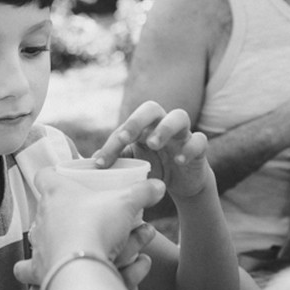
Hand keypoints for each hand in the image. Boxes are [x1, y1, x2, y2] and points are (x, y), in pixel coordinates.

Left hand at [13, 168, 165, 289]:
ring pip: (51, 240)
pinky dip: (30, 270)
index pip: (46, 174)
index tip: (62, 175)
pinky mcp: (37, 270)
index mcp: (57, 193)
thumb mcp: (125, 203)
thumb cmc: (98, 227)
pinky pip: (27, 269)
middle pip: (54, 210)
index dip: (53, 173)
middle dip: (82, 219)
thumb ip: (142, 192)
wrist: (81, 267)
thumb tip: (159, 185)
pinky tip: (36, 267)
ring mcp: (38, 244)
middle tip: (106, 224)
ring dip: (76, 245)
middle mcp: (42, 218)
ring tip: (104, 252)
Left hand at [93, 101, 212, 200]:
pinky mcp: (199, 147)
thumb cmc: (154, 167)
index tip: (100, 163)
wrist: (183, 182)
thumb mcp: (133, 165)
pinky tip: (179, 161)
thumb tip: (89, 164)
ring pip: (179, 116)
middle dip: (137, 121)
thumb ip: (116, 162)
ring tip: (154, 144)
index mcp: (143, 128)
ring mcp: (183, 134)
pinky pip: (200, 140)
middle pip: (151, 108)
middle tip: (126, 138)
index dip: (111, 144)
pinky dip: (190, 148)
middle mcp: (162, 124)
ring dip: (165, 128)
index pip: (125, 127)